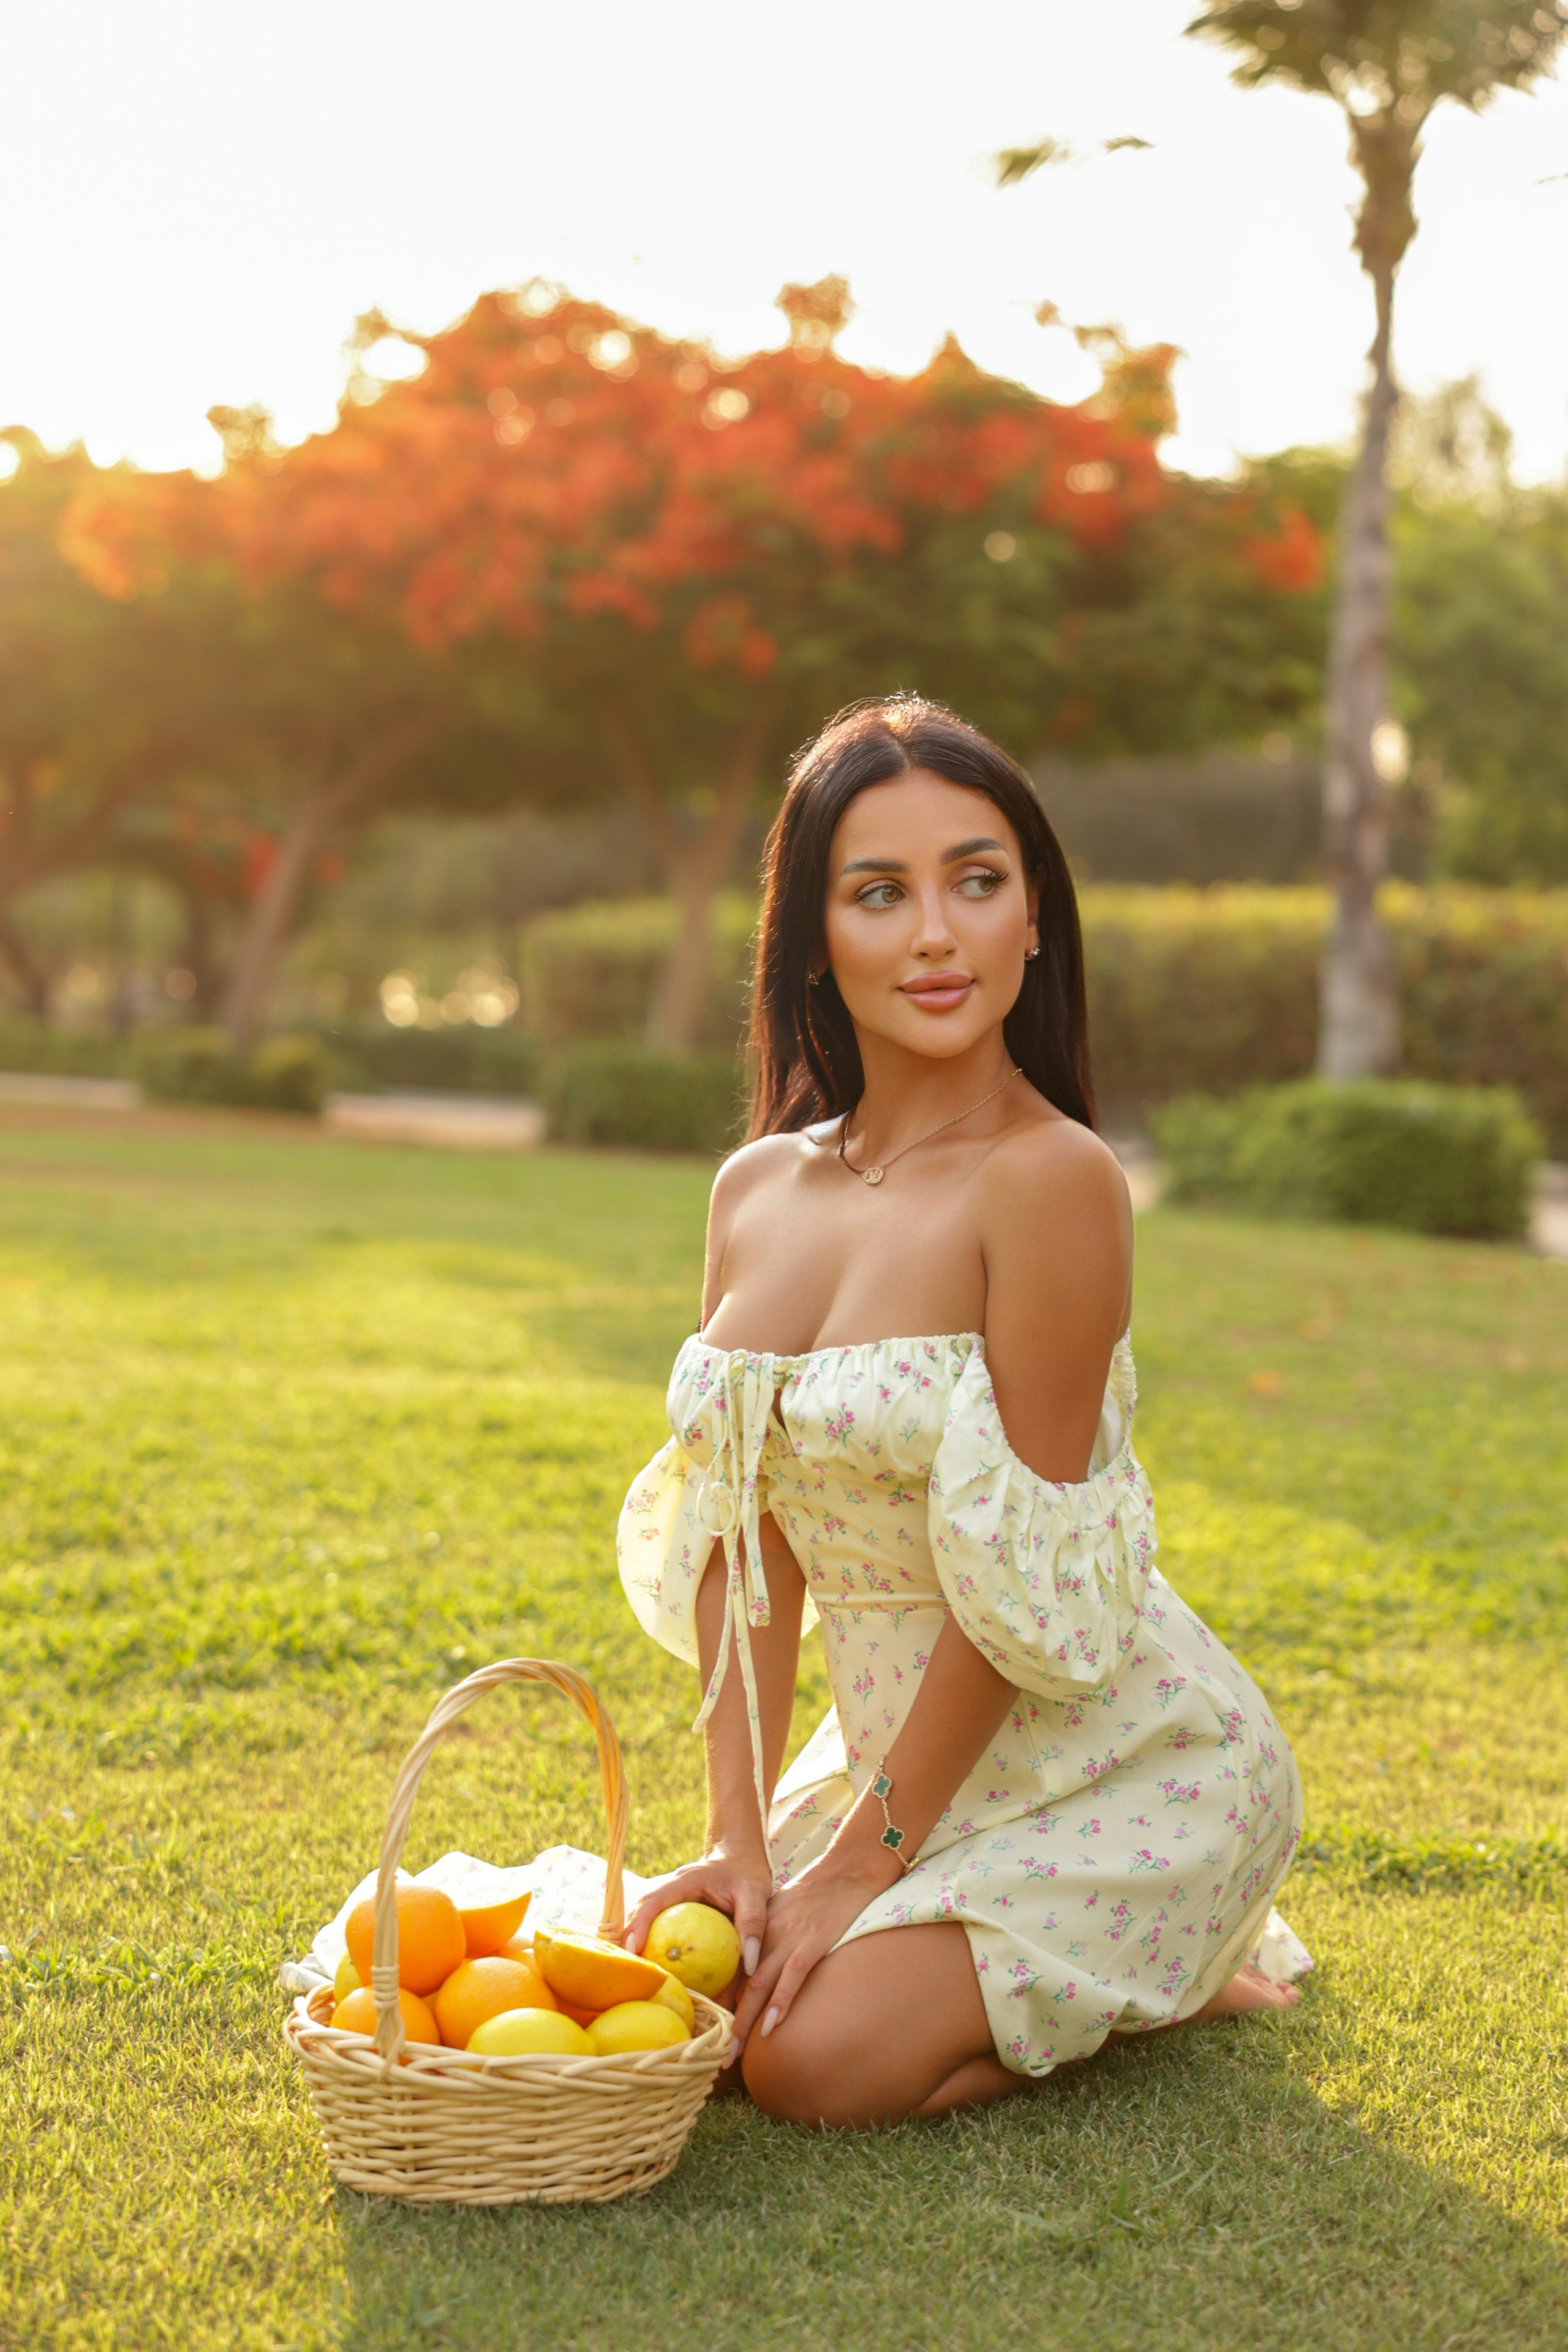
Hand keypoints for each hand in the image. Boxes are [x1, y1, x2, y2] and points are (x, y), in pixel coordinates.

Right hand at [622, 1840, 772, 1997]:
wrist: (741, 1860)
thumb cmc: (747, 1874)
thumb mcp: (755, 1893)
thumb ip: (752, 1923)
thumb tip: (750, 1965)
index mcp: (684, 1881)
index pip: (654, 1900)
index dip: (639, 1923)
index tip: (632, 1949)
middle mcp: (670, 1891)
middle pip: (639, 1913)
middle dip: (628, 1939)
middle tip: (627, 1971)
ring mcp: (669, 1903)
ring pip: (644, 1924)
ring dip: (636, 1947)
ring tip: (635, 1978)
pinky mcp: (673, 1915)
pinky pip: (659, 1932)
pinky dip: (655, 1951)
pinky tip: (660, 1978)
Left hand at [730, 1848, 893, 2060]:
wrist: (845, 1871)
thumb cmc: (816, 1893)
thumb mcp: (782, 1911)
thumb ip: (766, 1937)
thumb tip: (754, 1969)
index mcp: (758, 1930)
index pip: (732, 1971)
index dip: (720, 2001)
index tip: (709, 2030)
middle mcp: (767, 1936)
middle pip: (740, 1984)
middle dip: (728, 2021)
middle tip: (717, 2054)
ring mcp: (789, 1939)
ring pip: (760, 1985)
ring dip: (746, 2021)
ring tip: (734, 2052)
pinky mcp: (813, 1941)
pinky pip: (793, 1976)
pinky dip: (780, 2001)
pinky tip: (771, 2027)